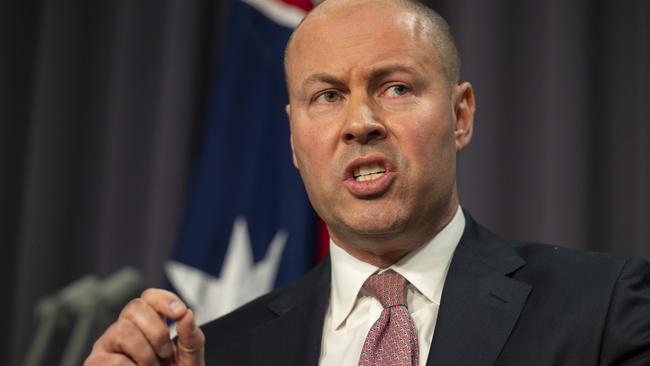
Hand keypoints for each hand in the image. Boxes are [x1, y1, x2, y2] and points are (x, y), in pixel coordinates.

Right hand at [84, 289, 204, 365]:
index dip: (165, 299)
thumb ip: (192, 338)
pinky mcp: (95, 362)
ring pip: (123, 330)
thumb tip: (187, 314)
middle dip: (157, 331)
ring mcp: (108, 345)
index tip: (180, 313)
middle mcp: (125, 329)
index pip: (150, 297)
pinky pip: (114, 359)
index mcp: (149, 324)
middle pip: (135, 307)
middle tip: (165, 354)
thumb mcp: (189, 361)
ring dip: (145, 353)